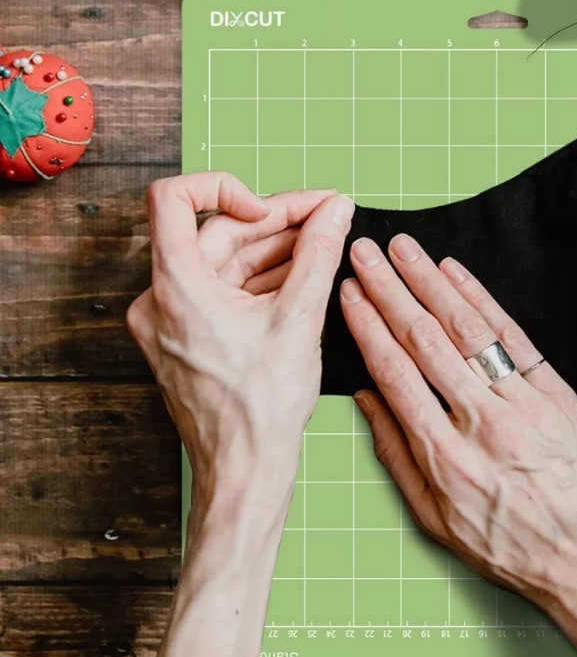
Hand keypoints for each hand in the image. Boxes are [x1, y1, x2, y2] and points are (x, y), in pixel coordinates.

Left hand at [128, 174, 353, 495]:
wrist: (246, 468)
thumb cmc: (261, 408)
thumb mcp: (299, 318)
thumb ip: (319, 253)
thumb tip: (335, 212)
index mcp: (176, 288)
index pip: (175, 199)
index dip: (226, 188)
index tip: (270, 208)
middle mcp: (161, 300)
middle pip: (215, 233)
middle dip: (274, 222)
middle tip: (325, 215)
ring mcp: (171, 320)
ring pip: (222, 262)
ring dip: (272, 249)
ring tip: (322, 242)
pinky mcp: (187, 337)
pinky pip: (220, 290)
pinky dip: (258, 278)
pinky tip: (300, 273)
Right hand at [341, 235, 576, 656]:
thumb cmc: (506, 545)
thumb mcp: (435, 519)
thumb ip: (396, 456)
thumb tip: (366, 398)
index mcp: (444, 457)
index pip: (396, 374)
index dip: (368, 327)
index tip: (349, 294)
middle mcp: (481, 422)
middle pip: (426, 341)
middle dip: (390, 291)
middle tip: (365, 253)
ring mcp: (522, 404)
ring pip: (467, 330)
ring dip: (430, 283)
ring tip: (404, 250)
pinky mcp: (554, 392)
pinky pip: (513, 337)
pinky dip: (482, 300)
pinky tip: (456, 273)